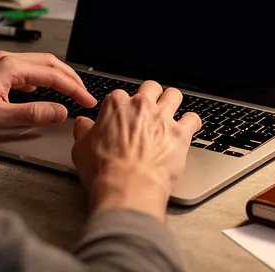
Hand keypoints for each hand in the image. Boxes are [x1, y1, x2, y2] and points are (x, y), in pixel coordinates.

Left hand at [0, 51, 95, 136]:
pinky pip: (25, 71)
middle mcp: (5, 60)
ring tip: (69, 91)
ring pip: (37, 66)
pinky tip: (40, 91)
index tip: (86, 100)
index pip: (53, 74)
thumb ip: (32, 114)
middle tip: (84, 95)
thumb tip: (59, 111)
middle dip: (70, 79)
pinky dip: (40, 80)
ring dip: (56, 77)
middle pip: (49, 63)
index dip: (74, 88)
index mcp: (9, 66)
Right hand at [71, 81, 201, 220]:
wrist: (128, 188)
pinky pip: (193, 118)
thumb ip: (83, 131)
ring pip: (174, 95)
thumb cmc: (104, 170)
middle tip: (149, 109)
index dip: (121, 107)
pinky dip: (192, 122)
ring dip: (173, 102)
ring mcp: (163, 118)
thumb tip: (83, 124)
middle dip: (150, 96)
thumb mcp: (81, 149)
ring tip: (170, 112)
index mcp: (116, 105)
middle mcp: (141, 106)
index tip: (122, 117)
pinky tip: (188, 128)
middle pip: (150, 87)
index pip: (120, 95)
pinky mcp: (180, 134)